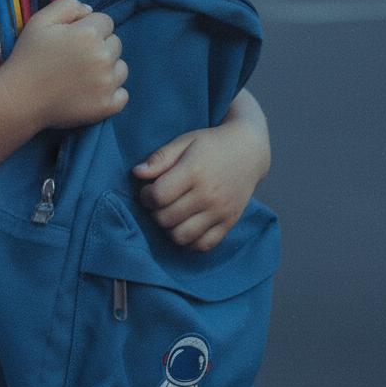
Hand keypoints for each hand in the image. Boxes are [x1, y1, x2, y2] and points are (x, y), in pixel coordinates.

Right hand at [2, 0, 128, 130]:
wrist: (19, 99)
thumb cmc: (28, 57)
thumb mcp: (40, 20)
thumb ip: (67, 5)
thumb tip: (89, 10)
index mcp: (89, 34)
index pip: (106, 21)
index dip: (90, 28)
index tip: (73, 39)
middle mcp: (103, 57)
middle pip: (115, 43)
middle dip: (100, 46)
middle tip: (76, 58)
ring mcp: (107, 84)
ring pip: (121, 68)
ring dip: (108, 68)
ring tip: (84, 75)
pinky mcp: (106, 106)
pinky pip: (123, 95)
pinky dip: (112, 93)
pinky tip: (93, 91)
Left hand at [132, 90, 269, 250]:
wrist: (249, 150)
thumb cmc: (211, 144)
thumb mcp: (184, 142)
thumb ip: (160, 158)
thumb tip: (136, 174)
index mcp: (194, 171)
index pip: (158, 196)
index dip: (145, 196)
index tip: (147, 190)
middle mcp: (208, 194)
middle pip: (166, 218)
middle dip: (154, 212)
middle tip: (158, 201)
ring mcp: (221, 211)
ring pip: (181, 236)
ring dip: (169, 228)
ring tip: (171, 213)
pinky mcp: (229, 222)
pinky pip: (203, 245)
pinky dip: (189, 241)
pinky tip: (185, 226)